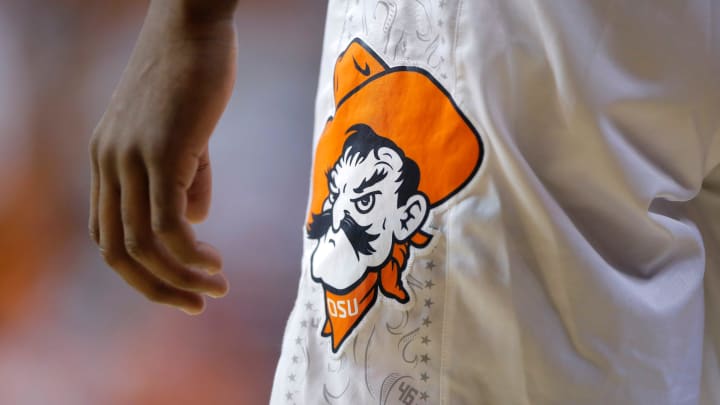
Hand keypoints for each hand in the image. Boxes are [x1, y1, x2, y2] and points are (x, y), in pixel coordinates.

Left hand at [89, 3, 236, 313]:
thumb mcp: (185, 134)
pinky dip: (190, 254)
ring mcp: (129, 159)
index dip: (141, 271)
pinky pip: (168, 224)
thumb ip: (187, 177)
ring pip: (142, 245)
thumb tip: (196, 220)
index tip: (183, 283)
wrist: (194, 23)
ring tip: (216, 285)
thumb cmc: (193, 73)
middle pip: (115, 252)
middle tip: (196, 304)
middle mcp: (107, 164)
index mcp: (106, 160)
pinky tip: (215, 260)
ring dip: (180, 277)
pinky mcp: (160, 152)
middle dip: (155, 289)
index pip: (108, 234)